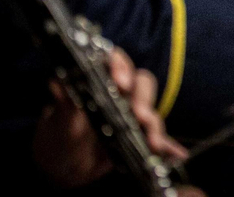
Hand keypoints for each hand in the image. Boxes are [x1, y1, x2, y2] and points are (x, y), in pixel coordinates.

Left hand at [32, 49, 190, 188]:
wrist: (63, 170)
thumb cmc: (58, 139)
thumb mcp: (59, 123)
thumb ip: (64, 105)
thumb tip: (56, 82)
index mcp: (99, 81)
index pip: (114, 62)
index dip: (121, 66)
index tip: (121, 83)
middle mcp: (119, 93)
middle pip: (141, 84)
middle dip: (143, 98)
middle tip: (140, 116)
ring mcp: (132, 115)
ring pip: (151, 110)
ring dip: (154, 125)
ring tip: (153, 143)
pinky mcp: (140, 135)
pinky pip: (159, 137)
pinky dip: (169, 146)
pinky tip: (177, 154)